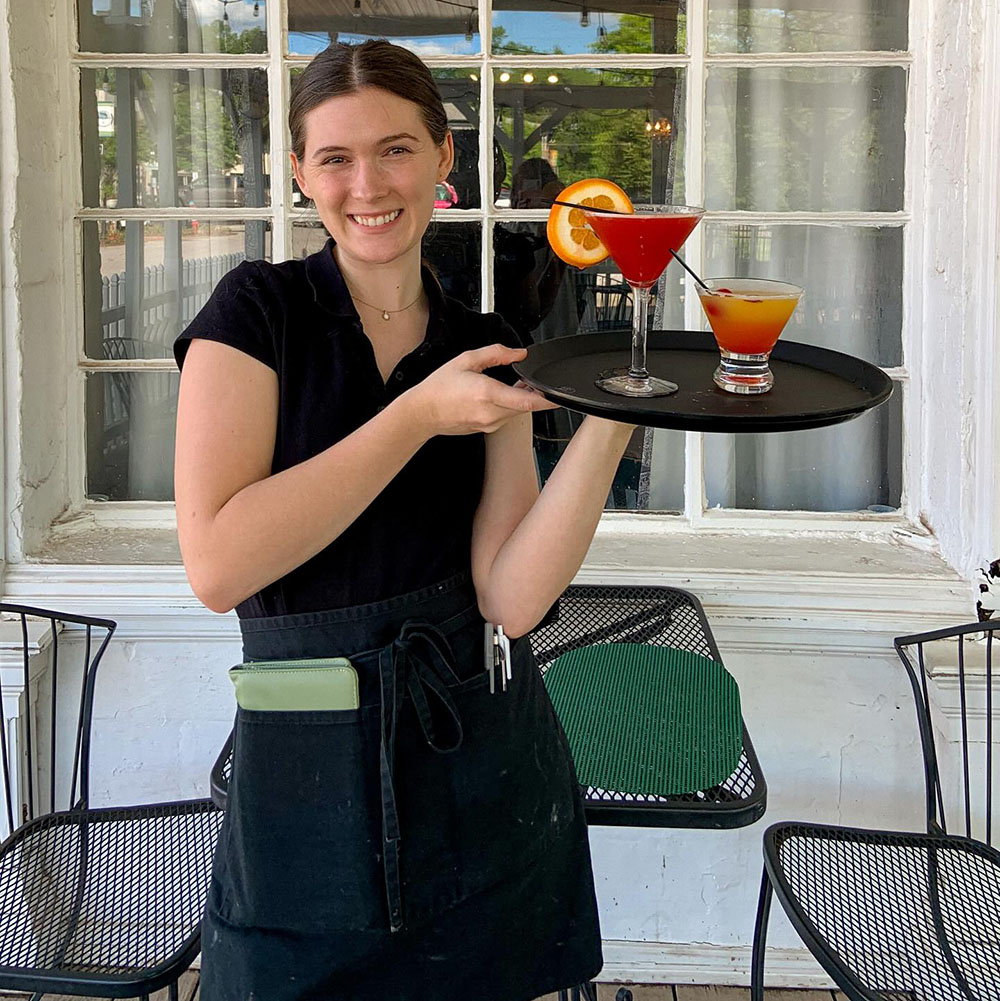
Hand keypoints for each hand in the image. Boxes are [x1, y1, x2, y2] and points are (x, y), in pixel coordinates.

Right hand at [402, 344, 558, 435]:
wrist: (422, 413)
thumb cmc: (439, 388)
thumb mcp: (466, 360)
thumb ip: (496, 353)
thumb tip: (518, 353)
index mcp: (487, 394)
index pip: (527, 401)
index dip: (547, 399)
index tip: (560, 395)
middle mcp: (490, 413)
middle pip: (525, 406)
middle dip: (533, 393)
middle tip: (530, 379)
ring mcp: (489, 424)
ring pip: (516, 412)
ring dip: (520, 399)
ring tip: (512, 384)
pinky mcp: (486, 429)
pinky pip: (506, 417)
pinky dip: (508, 406)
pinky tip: (498, 395)